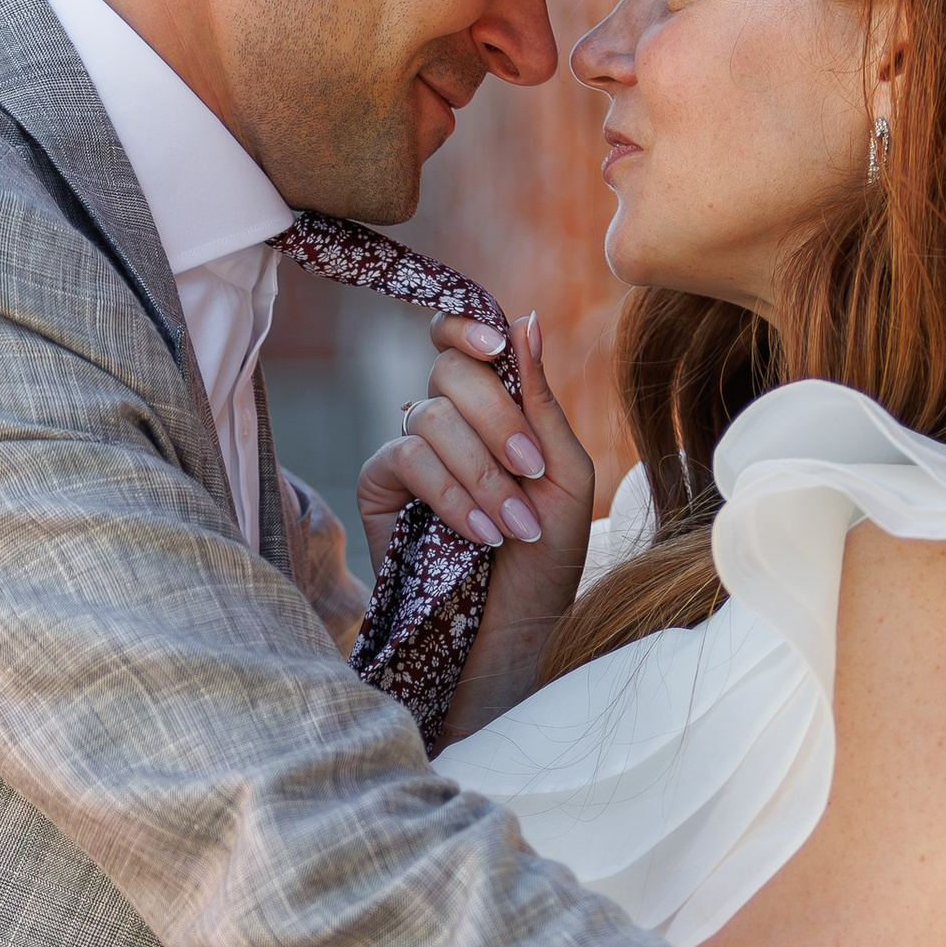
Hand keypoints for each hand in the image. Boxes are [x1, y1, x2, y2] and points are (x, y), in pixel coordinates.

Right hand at [357, 310, 593, 621]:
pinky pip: (406, 459)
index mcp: (491, 407)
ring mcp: (410, 451)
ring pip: (430, 417)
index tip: (496, 349)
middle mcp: (446, 421)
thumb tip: (527, 319)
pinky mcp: (380, 488)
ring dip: (482, 473)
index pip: (461, 341)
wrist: (517, 627)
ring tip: (514, 526)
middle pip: (448, 371)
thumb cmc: (548, 556)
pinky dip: (450, 493)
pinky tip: (479, 534)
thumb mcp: (564, 474)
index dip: (468, 330)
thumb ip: (542, 401)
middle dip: (496, 419)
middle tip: (532, 472)